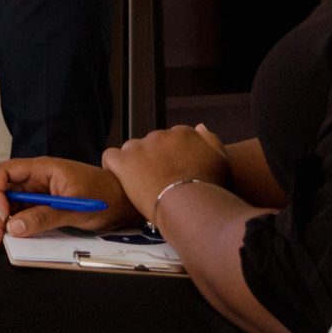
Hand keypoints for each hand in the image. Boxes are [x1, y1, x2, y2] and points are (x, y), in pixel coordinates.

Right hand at [0, 156, 137, 245]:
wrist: (126, 203)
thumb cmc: (106, 195)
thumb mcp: (75, 207)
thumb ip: (44, 216)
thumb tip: (14, 226)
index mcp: (41, 169)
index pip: (3, 172)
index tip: (2, 214)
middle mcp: (35, 181)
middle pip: (1, 193)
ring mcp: (37, 196)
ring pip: (8, 208)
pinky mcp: (42, 210)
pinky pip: (21, 217)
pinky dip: (13, 229)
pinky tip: (9, 240)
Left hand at [101, 123, 229, 224]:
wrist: (190, 206)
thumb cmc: (209, 188)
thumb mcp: (221, 161)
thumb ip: (210, 141)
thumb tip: (199, 126)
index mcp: (183, 133)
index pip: (173, 138)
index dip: (171, 156)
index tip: (174, 171)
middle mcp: (160, 135)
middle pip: (151, 144)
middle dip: (153, 159)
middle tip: (159, 181)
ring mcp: (139, 146)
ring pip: (131, 150)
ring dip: (134, 163)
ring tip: (142, 185)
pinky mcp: (122, 160)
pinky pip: (111, 158)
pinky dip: (114, 167)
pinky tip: (122, 181)